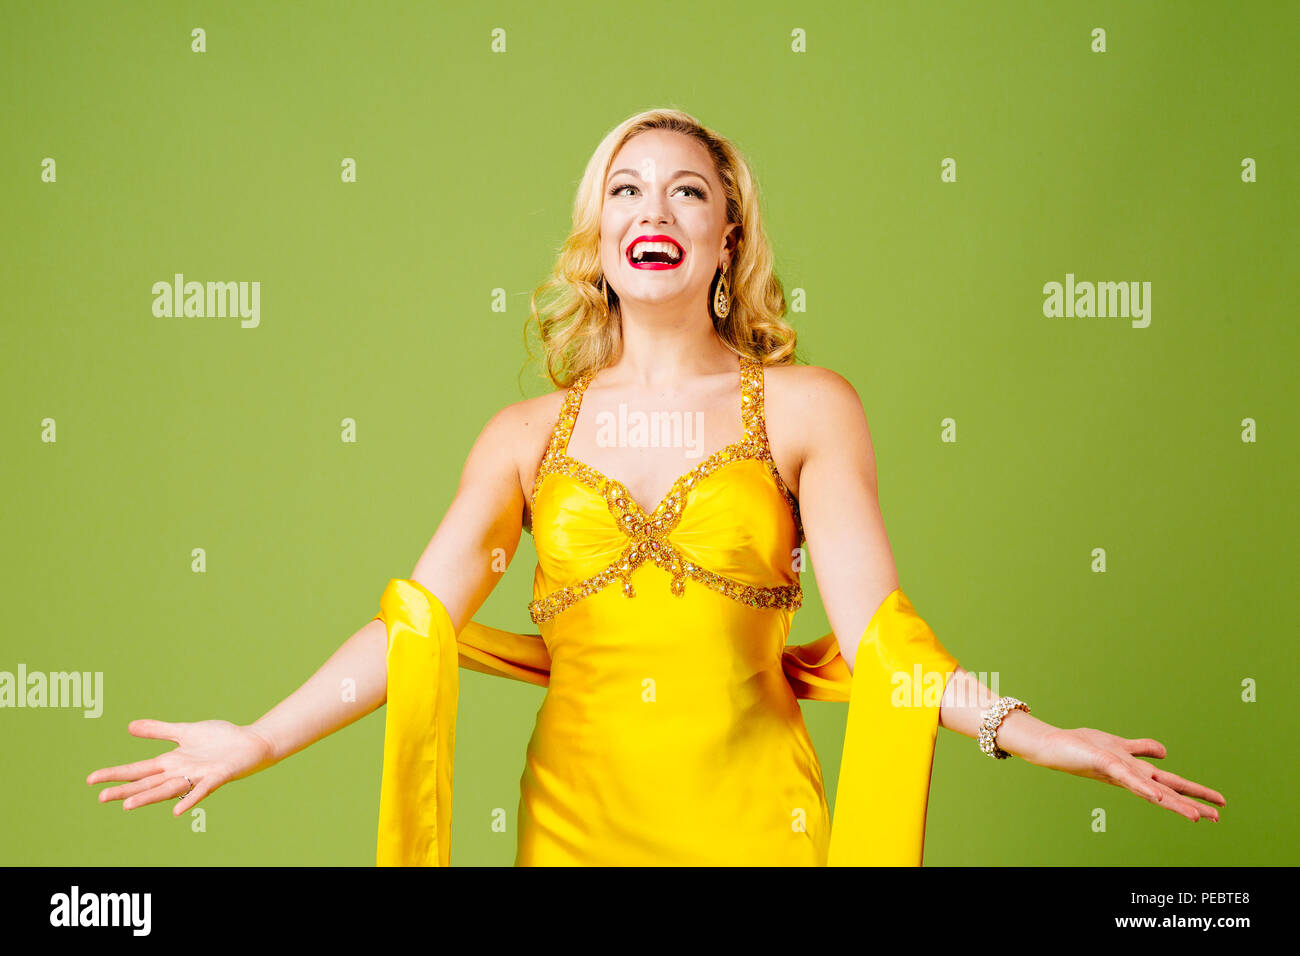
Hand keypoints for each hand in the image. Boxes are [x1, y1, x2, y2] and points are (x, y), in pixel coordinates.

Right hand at [87, 718, 277, 815]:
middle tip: (101, 797)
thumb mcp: (185, 731)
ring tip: (127, 806)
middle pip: (148, 783)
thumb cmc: (219, 739)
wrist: (250, 744)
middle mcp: (181, 772)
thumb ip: (159, 730)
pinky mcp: (217, 776)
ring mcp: (198, 776)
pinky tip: (177, 811)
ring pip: (168, 789)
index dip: (116, 774)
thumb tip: (130, 726)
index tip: (91, 780)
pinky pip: (202, 790)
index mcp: (171, 762)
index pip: (138, 770)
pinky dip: (190, 799)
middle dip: (125, 790)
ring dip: (149, 798)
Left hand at [1026, 727, 1224, 821]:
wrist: (1055, 745)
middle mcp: (1131, 777)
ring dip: (1174, 803)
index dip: (1194, 795)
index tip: (1219, 808)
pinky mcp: (1106, 764)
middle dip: (1192, 804)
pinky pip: (1128, 777)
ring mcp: (1120, 773)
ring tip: (1196, 816)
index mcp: (1137, 772)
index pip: (1171, 785)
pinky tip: (1157, 796)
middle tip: (1218, 818)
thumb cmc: (1084, 746)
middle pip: (1167, 791)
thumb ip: (1142, 748)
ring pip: (1153, 790)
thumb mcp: (1119, 745)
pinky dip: (1144, 787)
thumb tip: (1165, 752)